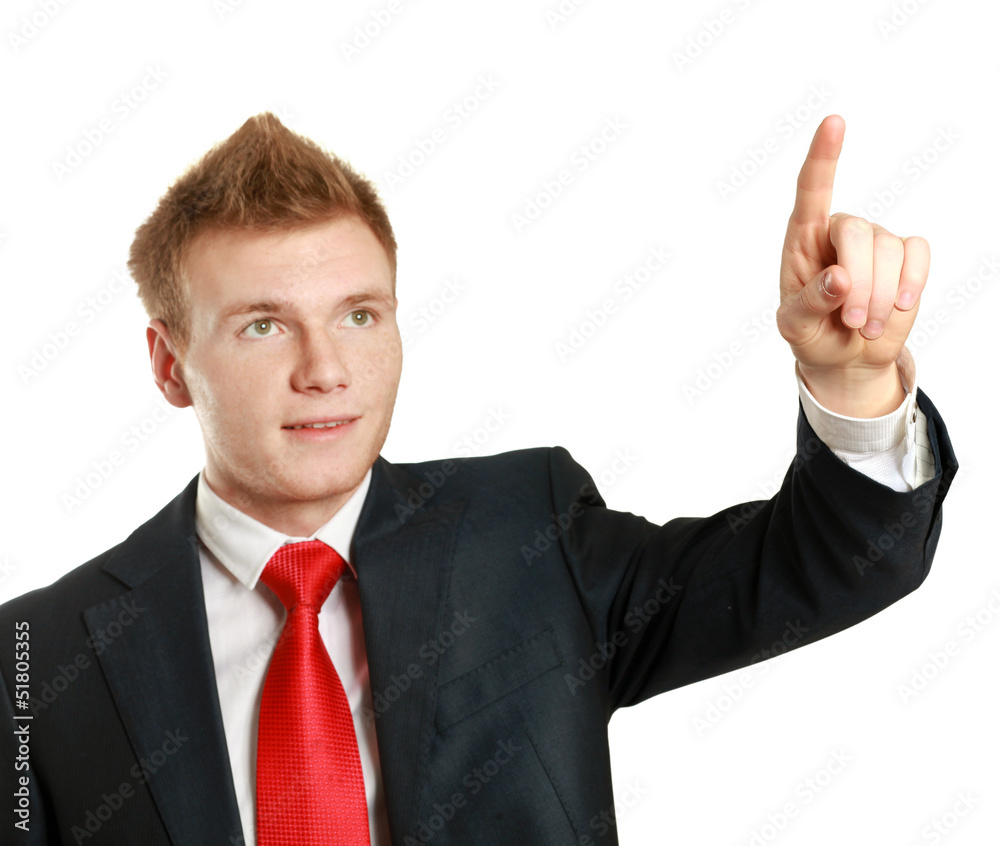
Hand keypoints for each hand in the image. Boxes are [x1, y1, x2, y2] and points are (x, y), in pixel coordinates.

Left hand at [776, 114, 929, 416]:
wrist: (846, 357)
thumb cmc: (811, 333)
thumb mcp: (795, 327)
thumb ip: (809, 303)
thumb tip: (840, 277)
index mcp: (803, 240)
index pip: (812, 189)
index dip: (823, 156)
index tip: (833, 122)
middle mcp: (840, 231)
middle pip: (857, 232)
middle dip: (858, 283)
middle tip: (850, 320)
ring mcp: (877, 240)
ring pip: (889, 250)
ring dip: (879, 297)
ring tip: (863, 325)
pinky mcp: (906, 256)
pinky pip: (918, 257)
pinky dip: (909, 286)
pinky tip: (897, 308)